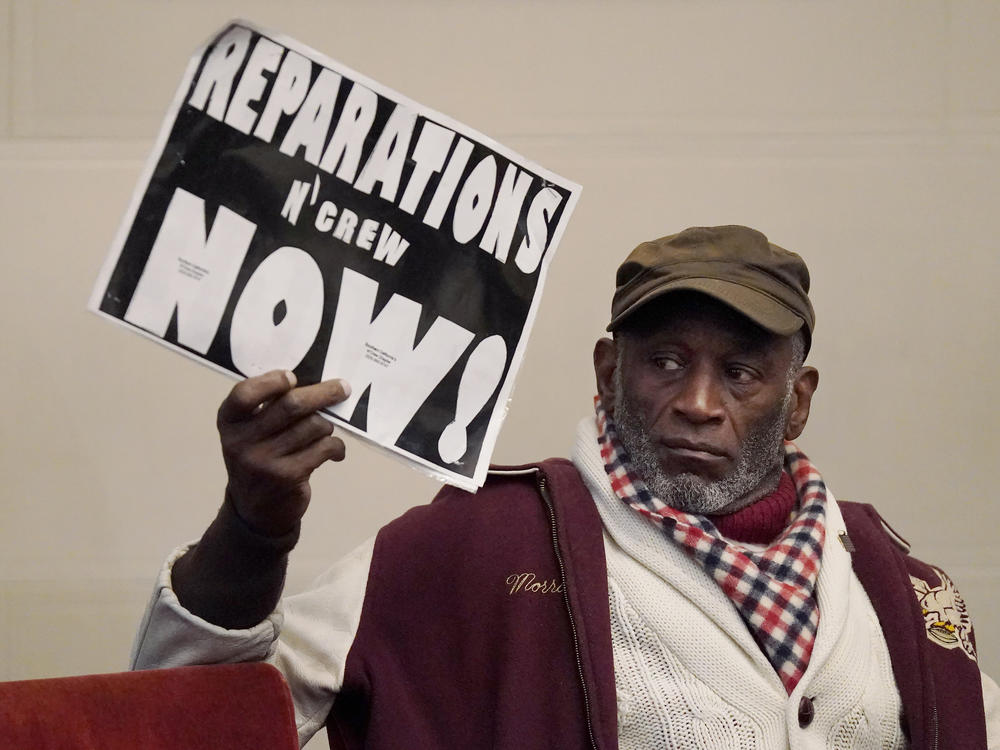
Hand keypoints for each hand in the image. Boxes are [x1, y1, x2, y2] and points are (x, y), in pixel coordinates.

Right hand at [217, 370, 349, 536]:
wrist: (256, 510)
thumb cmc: (260, 457)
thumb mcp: (250, 433)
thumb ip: (268, 409)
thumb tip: (316, 384)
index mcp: (229, 422)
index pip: (244, 394)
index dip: (270, 382)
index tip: (292, 377)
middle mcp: (241, 441)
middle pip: (290, 405)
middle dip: (323, 393)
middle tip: (342, 388)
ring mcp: (263, 460)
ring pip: (313, 426)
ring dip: (327, 426)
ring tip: (325, 431)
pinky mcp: (287, 477)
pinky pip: (323, 448)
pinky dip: (336, 447)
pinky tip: (335, 451)